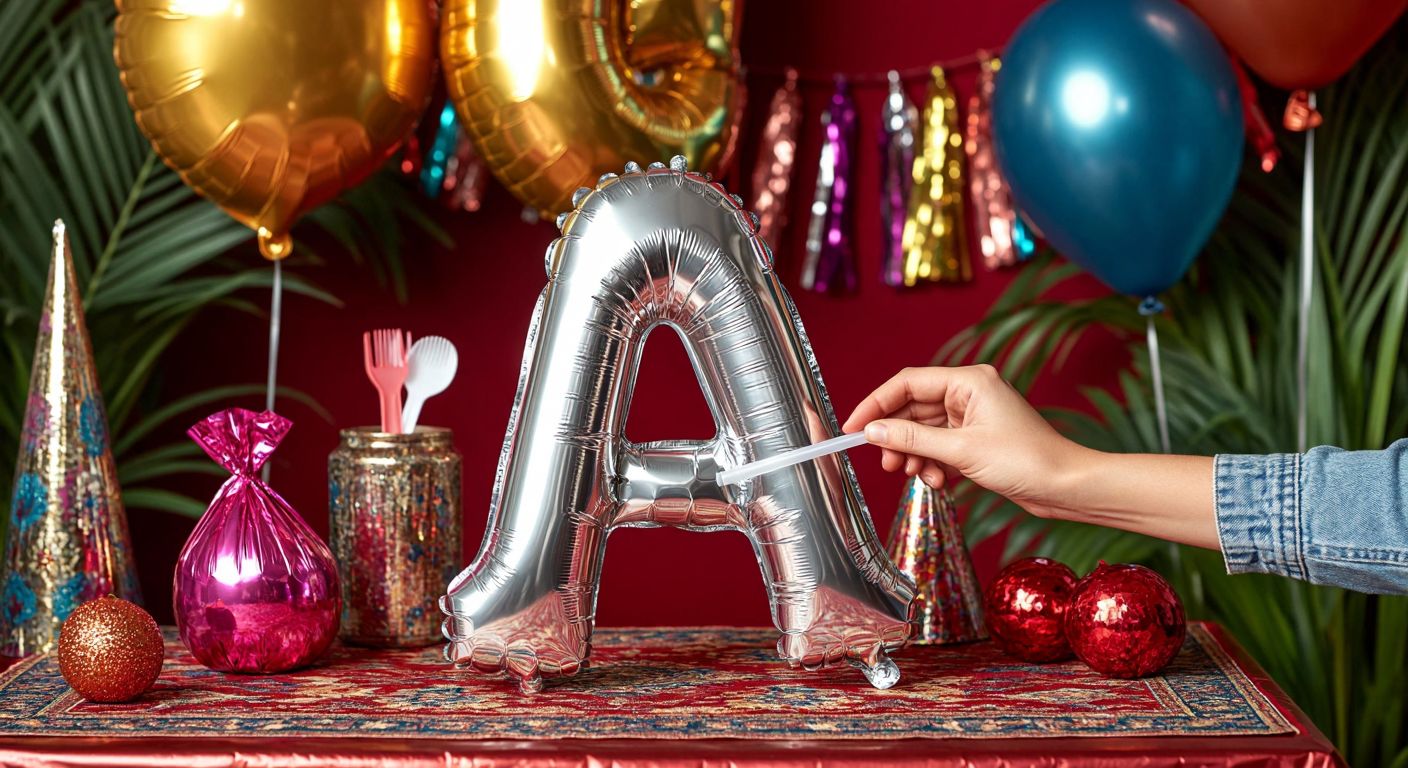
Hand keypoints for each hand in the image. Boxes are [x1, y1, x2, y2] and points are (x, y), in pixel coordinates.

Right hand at [842, 365, 1094, 518]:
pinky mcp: (976, 438)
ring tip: (915, 476)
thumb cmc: (1025, 461)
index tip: (852, 429)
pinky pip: (939, 445)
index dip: (876, 405)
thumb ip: (913, 440)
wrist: (1066, 487)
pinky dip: (932, 462)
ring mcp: (972, 416)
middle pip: (913, 408)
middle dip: (897, 438)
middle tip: (886, 463)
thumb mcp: (961, 451)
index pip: (908, 383)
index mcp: (968, 381)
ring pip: (924, 430)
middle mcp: (969, 393)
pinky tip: (936, 480)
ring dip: (914, 454)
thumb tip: (873, 433)